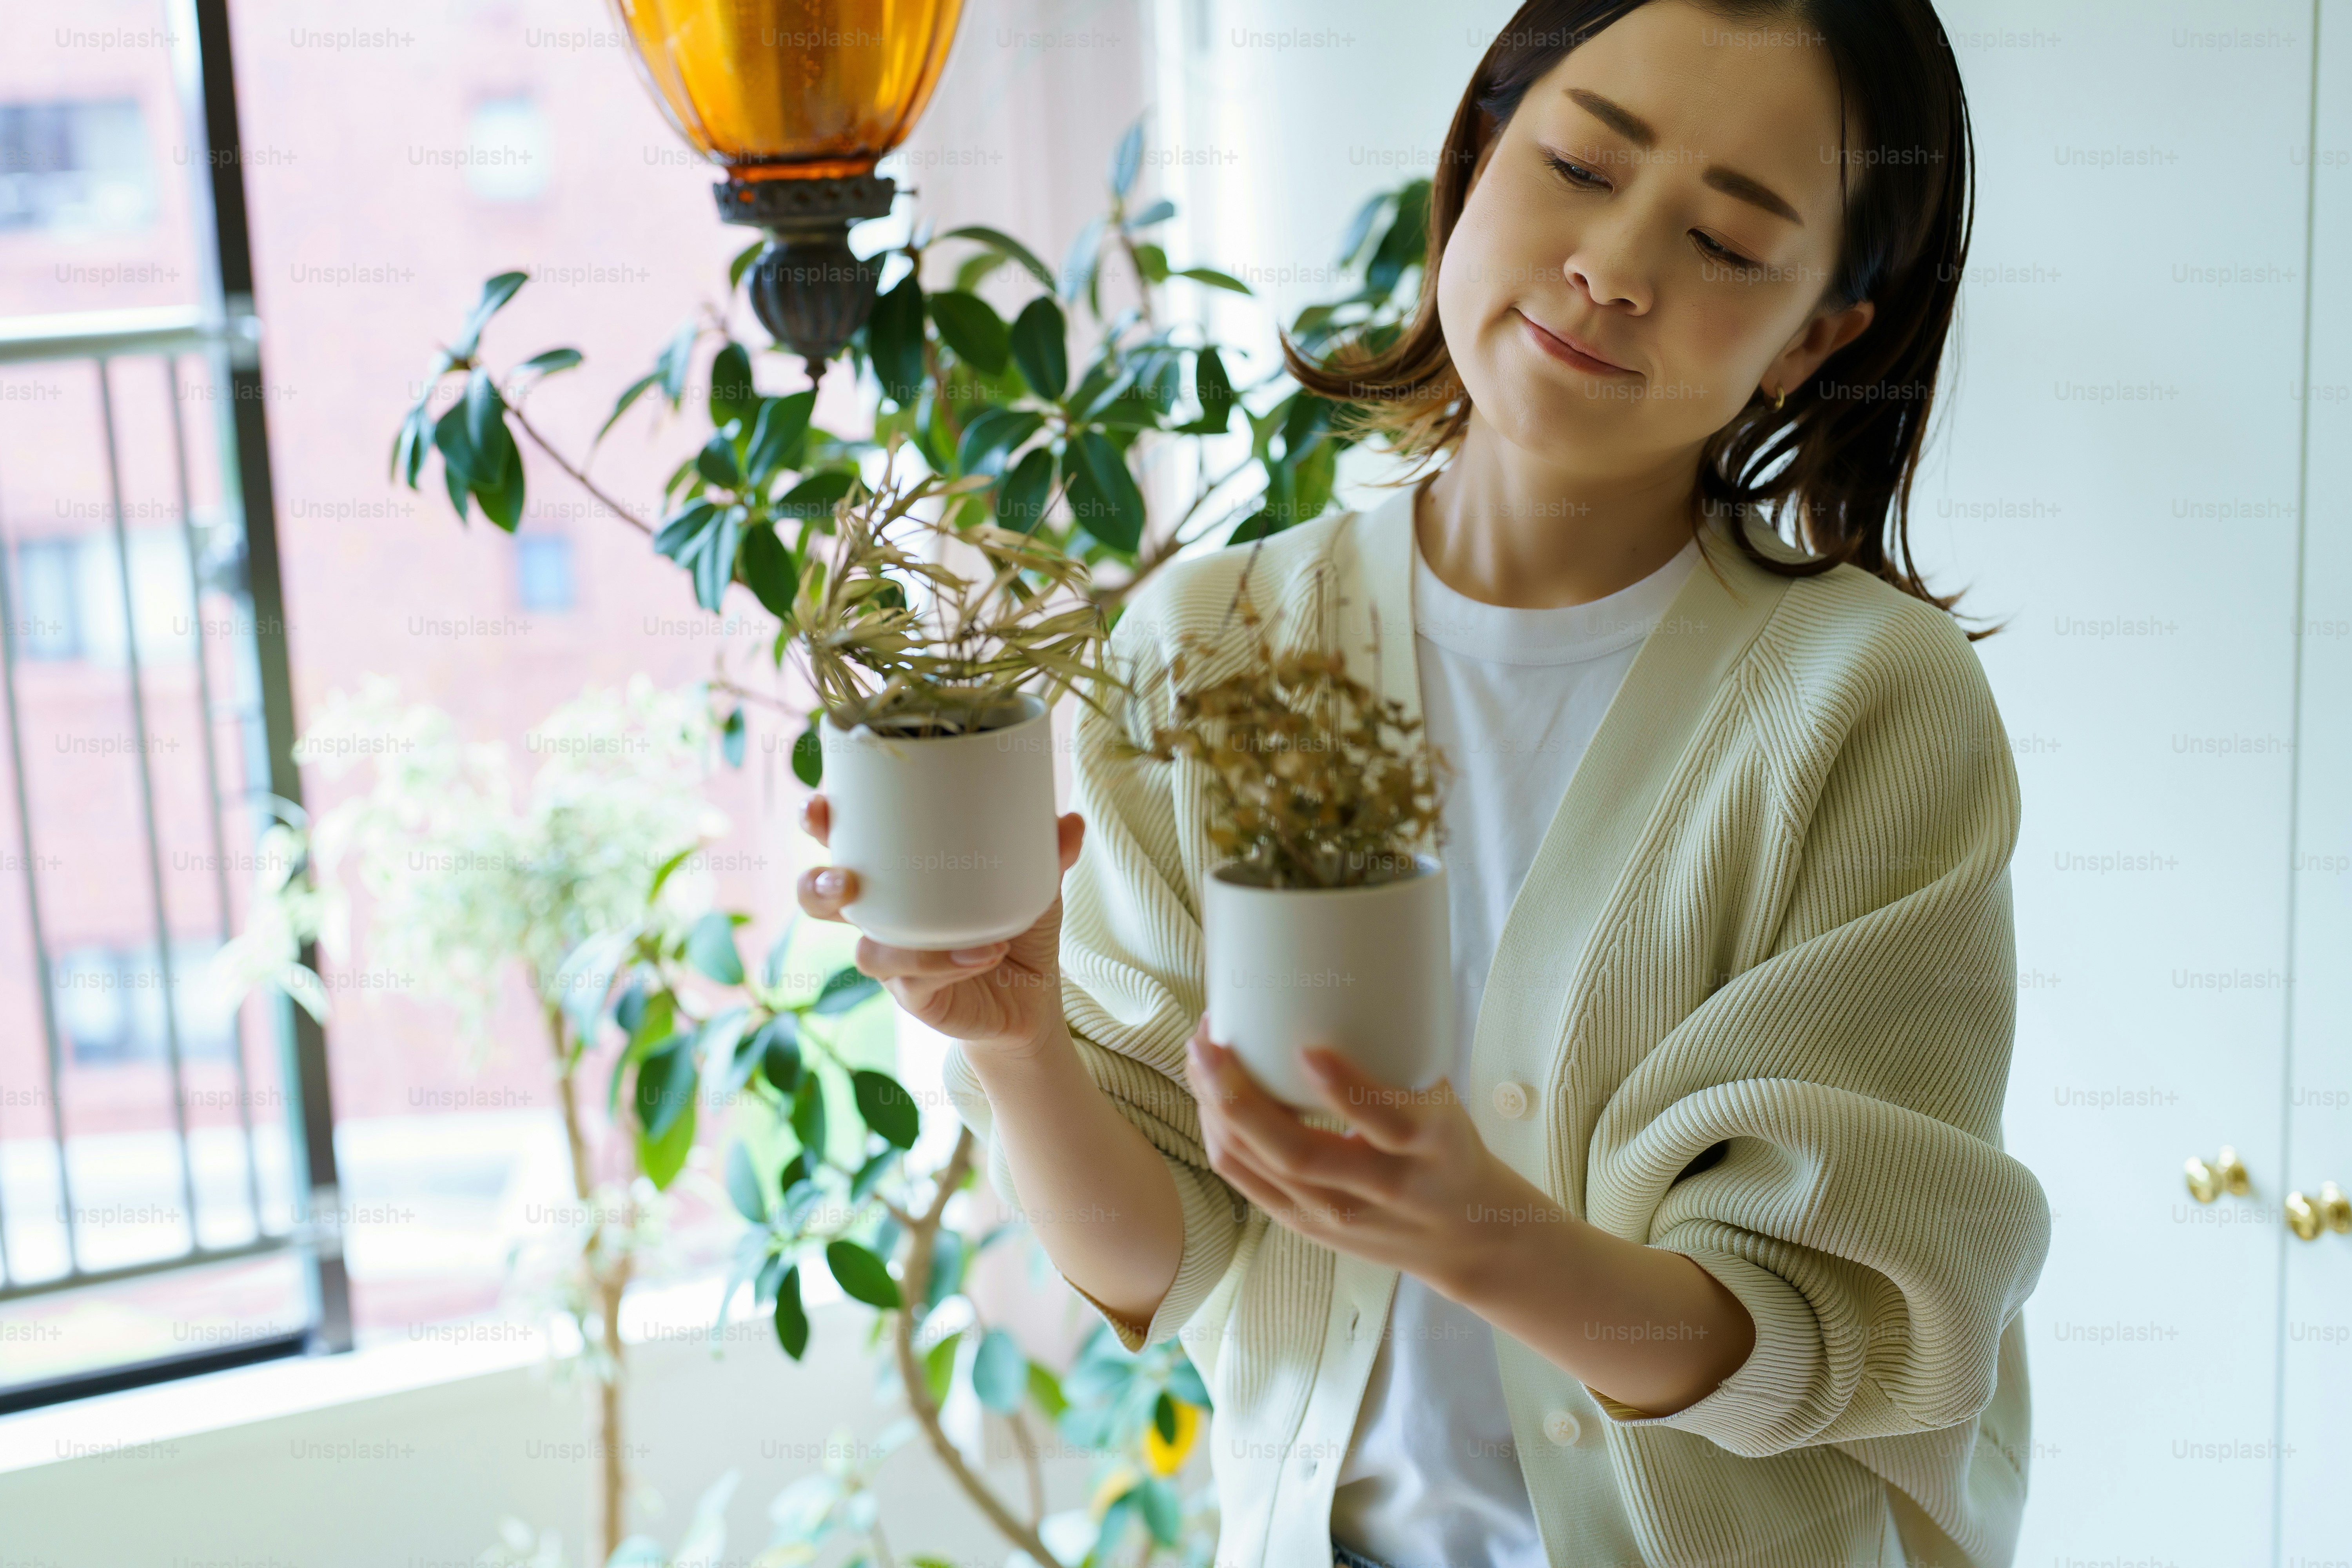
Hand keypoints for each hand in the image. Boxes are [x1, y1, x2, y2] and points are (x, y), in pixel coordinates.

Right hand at [796, 794, 1084, 1054]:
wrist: (1032, 996)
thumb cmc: (1014, 926)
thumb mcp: (1033, 883)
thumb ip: (1045, 853)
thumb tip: (1070, 821)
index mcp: (894, 876)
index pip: (842, 842)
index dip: (819, 823)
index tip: (820, 803)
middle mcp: (881, 918)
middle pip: (818, 898)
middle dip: (817, 884)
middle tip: (843, 877)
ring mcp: (893, 961)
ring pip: (865, 950)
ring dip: (892, 940)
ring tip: (932, 924)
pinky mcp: (914, 998)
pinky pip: (915, 981)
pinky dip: (948, 964)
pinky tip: (985, 953)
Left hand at [1182, 1019, 1522, 1295]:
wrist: (1466, 1235)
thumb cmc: (1446, 1148)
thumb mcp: (1442, 1103)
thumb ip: (1396, 1059)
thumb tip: (1331, 980)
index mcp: (1430, 1145)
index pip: (1389, 1122)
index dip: (1345, 1089)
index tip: (1307, 1049)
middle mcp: (1383, 1189)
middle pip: (1300, 1154)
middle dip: (1242, 1097)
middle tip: (1211, 1042)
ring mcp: (1340, 1216)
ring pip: (1262, 1168)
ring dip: (1219, 1111)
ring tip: (1199, 1059)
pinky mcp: (1308, 1227)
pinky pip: (1247, 1183)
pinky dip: (1221, 1138)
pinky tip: (1208, 1100)